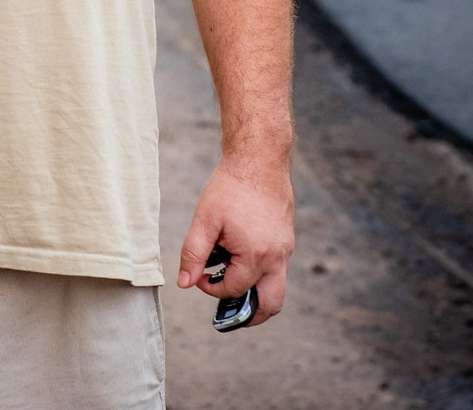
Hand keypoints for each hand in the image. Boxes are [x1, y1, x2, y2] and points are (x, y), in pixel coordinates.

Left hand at [176, 153, 294, 327]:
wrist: (260, 158)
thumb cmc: (231, 187)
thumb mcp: (204, 221)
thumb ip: (193, 255)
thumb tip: (185, 283)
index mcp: (256, 255)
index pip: (234, 290)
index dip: (212, 288)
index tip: (201, 276)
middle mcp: (277, 256)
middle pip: (271, 304)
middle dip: (249, 315)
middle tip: (230, 314)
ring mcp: (286, 248)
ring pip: (276, 286)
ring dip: (255, 291)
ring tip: (232, 283)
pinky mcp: (287, 238)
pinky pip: (277, 267)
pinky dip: (261, 272)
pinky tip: (239, 253)